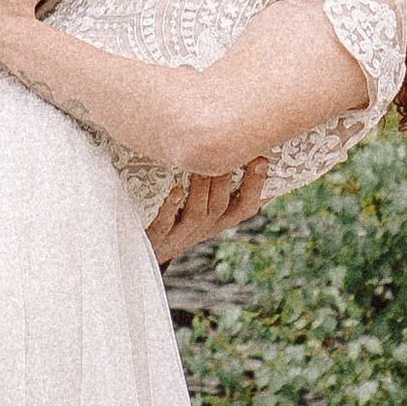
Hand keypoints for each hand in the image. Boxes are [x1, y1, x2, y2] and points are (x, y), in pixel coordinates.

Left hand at [146, 155, 268, 264]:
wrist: (145, 252)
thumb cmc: (180, 220)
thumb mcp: (206, 209)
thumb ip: (226, 189)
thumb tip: (259, 163)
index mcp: (219, 220)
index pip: (246, 206)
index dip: (256, 185)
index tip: (261, 159)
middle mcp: (203, 228)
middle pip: (220, 206)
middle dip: (226, 180)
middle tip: (231, 153)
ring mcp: (180, 234)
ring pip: (197, 214)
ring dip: (201, 189)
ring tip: (202, 166)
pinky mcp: (156, 237)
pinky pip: (164, 223)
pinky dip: (170, 208)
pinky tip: (175, 191)